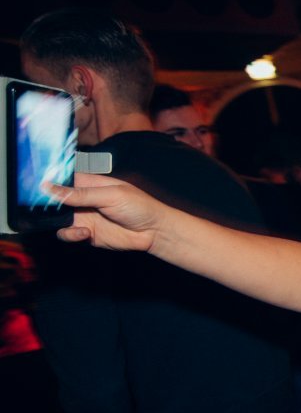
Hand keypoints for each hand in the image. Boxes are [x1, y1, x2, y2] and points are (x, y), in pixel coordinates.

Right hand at [48, 174, 165, 251]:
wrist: (154, 232)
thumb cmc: (139, 206)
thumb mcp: (110, 195)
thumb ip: (80, 193)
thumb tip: (49, 187)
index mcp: (89, 183)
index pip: (62, 178)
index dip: (49, 180)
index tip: (35, 183)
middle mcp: (82, 199)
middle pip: (55, 199)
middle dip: (46, 202)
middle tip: (39, 205)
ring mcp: (83, 217)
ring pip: (57, 218)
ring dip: (56, 220)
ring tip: (67, 221)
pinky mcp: (86, 233)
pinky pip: (67, 234)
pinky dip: (69, 234)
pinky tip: (83, 232)